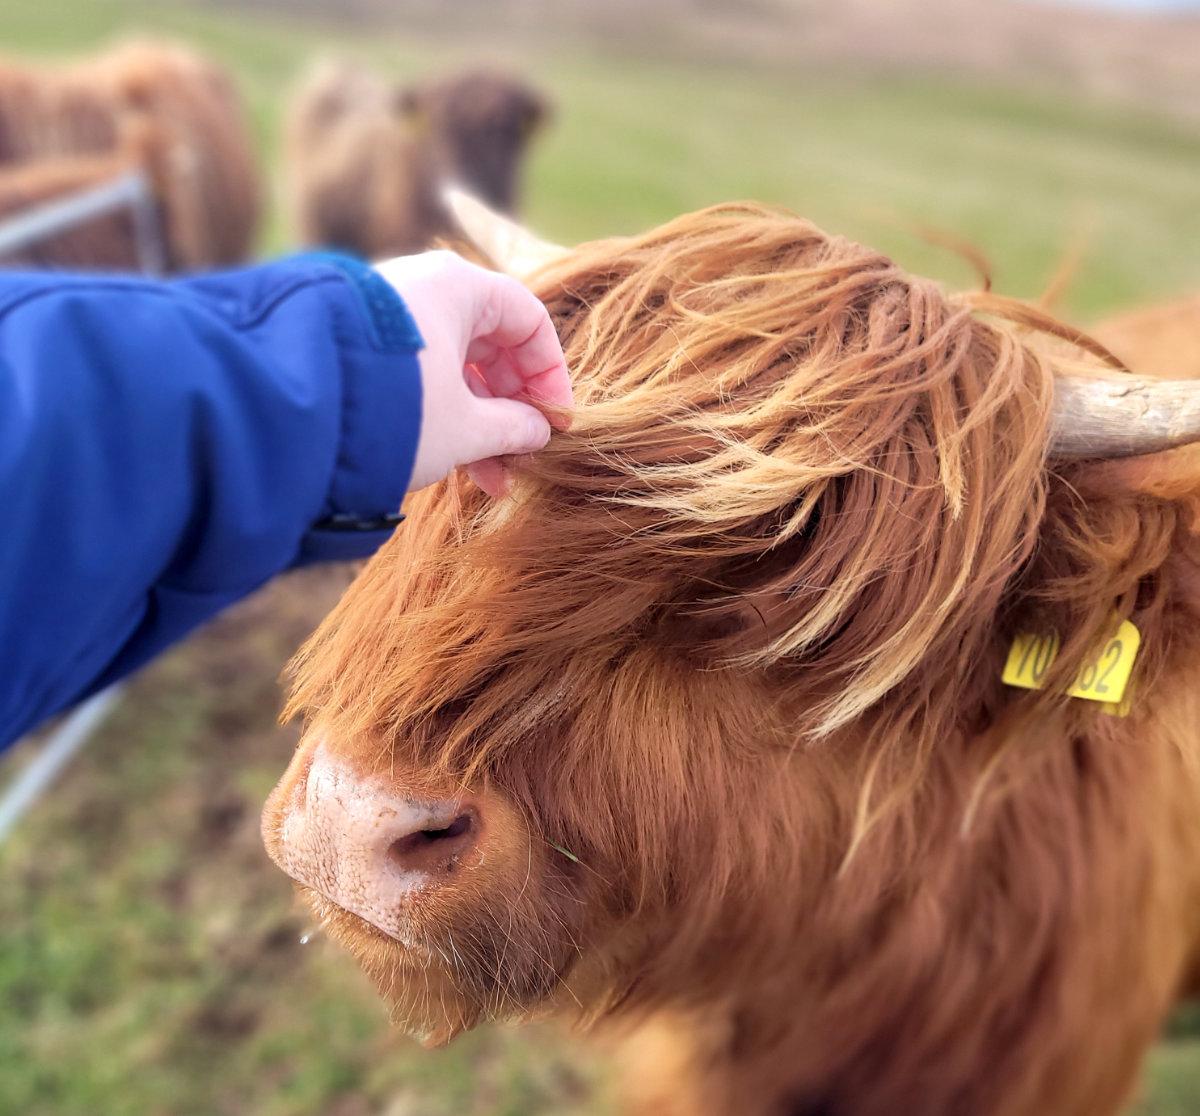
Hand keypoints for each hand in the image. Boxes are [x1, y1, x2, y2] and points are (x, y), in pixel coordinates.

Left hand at [375, 250, 572, 497]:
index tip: (556, 422)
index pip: (528, 320)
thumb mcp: (466, 429)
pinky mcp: (359, 346)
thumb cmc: (396, 410)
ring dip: (478, 421)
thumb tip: (536, 432)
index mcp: (458, 287)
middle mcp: (422, 289)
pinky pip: (419, 375)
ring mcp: (387, 316)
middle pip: (490, 344)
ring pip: (453, 366)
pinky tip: (453, 463)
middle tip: (522, 455)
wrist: (293, 413)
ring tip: (490, 477)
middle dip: (511, 407)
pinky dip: (441, 413)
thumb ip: (512, 428)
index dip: (551, 375)